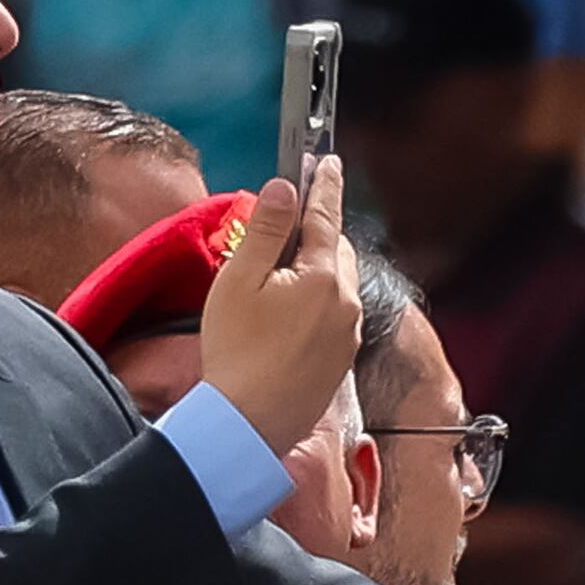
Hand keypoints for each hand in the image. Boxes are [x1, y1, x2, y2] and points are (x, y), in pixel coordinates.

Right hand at [197, 159, 362, 460]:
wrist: (249, 423)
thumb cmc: (237, 351)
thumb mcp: (241, 279)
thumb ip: (266, 230)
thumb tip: (284, 189)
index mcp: (326, 279)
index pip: (328, 217)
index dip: (325, 185)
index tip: (328, 161)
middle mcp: (347, 305)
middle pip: (338, 251)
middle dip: (317, 233)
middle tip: (286, 225)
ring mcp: (347, 336)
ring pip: (338, 284)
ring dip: (316, 269)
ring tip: (277, 275)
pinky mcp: (340, 360)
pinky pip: (334, 315)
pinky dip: (316, 301)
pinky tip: (285, 314)